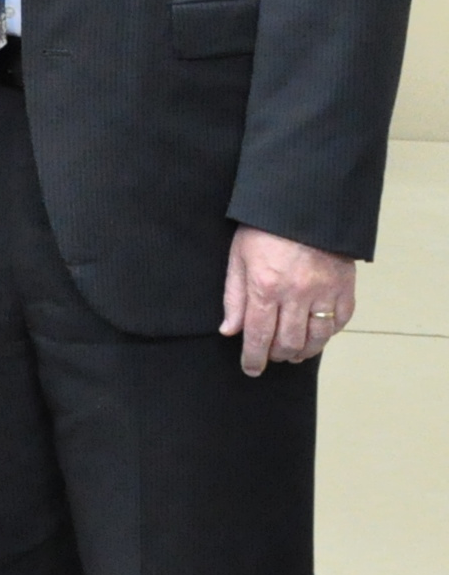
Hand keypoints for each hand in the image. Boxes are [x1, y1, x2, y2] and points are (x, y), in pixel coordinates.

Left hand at [220, 225, 356, 375]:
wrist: (305, 204)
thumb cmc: (264, 228)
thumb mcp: (238, 258)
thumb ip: (234, 297)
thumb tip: (229, 331)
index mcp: (265, 286)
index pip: (258, 335)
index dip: (253, 358)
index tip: (251, 370)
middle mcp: (297, 294)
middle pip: (289, 342)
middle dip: (277, 356)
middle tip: (270, 356)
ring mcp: (325, 291)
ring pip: (317, 337)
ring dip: (303, 351)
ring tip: (293, 352)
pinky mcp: (345, 287)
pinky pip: (340, 321)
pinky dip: (328, 333)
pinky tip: (317, 334)